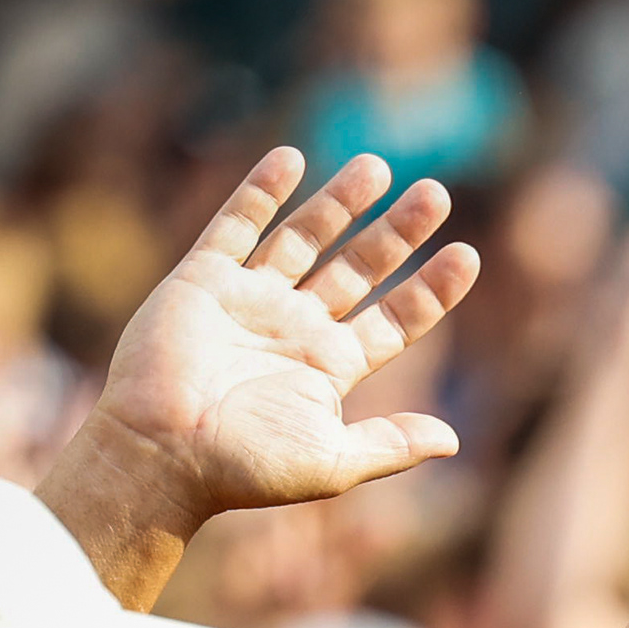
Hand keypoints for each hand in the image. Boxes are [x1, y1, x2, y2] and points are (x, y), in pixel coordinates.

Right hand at [76, 149, 483, 531]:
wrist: (161, 455)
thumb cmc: (246, 468)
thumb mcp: (333, 461)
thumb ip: (392, 444)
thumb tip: (453, 440)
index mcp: (330, 367)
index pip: (394, 320)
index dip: (430, 289)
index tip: (467, 256)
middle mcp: (295, 328)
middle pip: (358, 269)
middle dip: (397, 233)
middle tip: (436, 194)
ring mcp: (250, 300)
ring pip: (305, 238)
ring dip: (340, 202)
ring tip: (378, 165)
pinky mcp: (202, 281)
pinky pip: (236, 226)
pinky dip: (261, 192)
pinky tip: (291, 159)